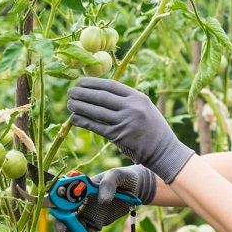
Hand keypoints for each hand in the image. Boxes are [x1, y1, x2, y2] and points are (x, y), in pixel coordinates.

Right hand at [54, 165, 156, 231]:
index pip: (62, 205)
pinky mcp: (94, 223)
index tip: (63, 231)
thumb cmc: (123, 177)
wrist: (137, 187)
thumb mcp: (117, 176)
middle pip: (68, 224)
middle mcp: (78, 205)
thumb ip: (108, 185)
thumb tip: (102, 201)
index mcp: (78, 192)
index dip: (59, 219)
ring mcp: (86, 215)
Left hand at [67, 78, 193, 183]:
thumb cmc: (151, 129)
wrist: (162, 150)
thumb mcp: (144, 108)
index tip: (81, 81)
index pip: (111, 86)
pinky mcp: (118, 136)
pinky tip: (73, 118)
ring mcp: (124, 122)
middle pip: (101, 97)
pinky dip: (83, 122)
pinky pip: (96, 127)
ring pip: (96, 111)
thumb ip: (127, 101)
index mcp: (138, 97)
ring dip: (80, 107)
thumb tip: (102, 94)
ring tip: (70, 104)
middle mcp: (131, 108)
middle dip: (83, 93)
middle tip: (70, 91)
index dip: (94, 83)